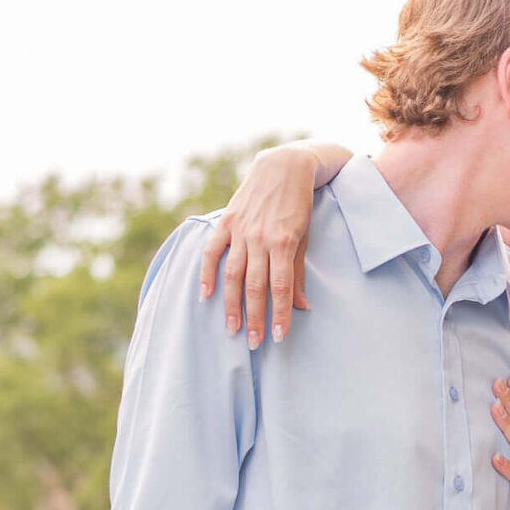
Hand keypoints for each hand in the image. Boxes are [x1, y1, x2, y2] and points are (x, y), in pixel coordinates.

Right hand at [197, 146, 315, 347]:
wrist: (284, 165)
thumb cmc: (298, 205)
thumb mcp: (303, 237)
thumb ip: (297, 272)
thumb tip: (301, 306)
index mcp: (282, 242)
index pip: (280, 287)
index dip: (279, 314)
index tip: (278, 337)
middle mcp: (259, 238)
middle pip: (254, 287)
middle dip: (255, 318)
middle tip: (254, 343)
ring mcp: (240, 229)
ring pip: (232, 274)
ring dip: (231, 305)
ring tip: (232, 329)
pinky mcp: (227, 221)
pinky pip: (212, 251)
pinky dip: (207, 273)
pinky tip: (206, 295)